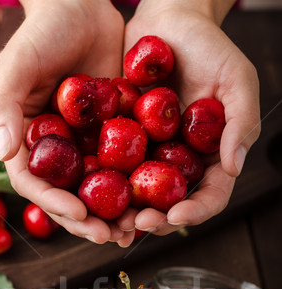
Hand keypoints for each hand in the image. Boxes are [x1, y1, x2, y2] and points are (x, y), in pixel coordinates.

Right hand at [0, 0, 133, 245]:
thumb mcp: (17, 63)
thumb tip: (5, 154)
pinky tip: (152, 203)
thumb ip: (4, 106)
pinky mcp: (111, 139)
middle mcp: (55, 153)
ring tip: (133, 229)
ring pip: (96, 191)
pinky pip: (122, 170)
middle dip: (87, 221)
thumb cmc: (43, 31)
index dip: (54, 203)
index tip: (79, 212)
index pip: (34, 184)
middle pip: (67, 197)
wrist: (84, 5)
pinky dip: (135, 188)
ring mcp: (83, 148)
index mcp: (27, 142)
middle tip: (110, 235)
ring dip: (113, 215)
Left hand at [119, 0, 260, 235]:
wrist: (166, 22)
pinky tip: (90, 194)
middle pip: (172, 206)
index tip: (175, 215)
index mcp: (211, 157)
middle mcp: (181, 164)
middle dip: (156, 220)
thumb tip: (235, 167)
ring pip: (140, 197)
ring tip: (112, 220)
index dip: (196, 211)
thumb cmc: (209, 46)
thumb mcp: (237, 78)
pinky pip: (113, 171)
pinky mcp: (123, 145)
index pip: (210, 196)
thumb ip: (241, 121)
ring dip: (127, 213)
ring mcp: (151, 157)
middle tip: (136, 223)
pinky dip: (104, 187)